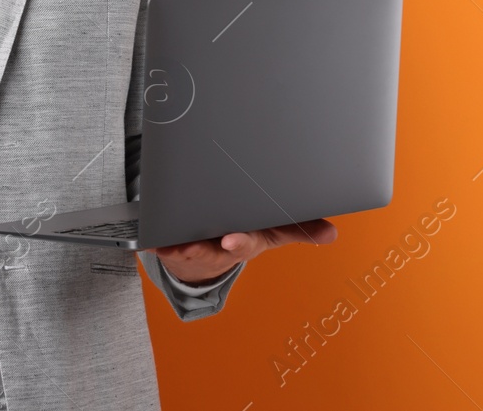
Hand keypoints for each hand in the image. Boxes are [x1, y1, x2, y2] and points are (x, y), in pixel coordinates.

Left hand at [153, 218, 337, 284]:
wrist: (208, 253)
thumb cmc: (244, 232)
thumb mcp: (272, 231)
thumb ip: (300, 229)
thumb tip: (332, 235)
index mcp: (247, 241)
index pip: (246, 242)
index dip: (239, 241)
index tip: (231, 239)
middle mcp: (222, 247)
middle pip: (216, 247)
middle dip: (210, 246)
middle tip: (209, 241)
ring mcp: (199, 247)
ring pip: (190, 247)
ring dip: (182, 247)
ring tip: (173, 244)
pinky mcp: (175, 245)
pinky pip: (164, 244)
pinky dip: (157, 243)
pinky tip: (150, 240)